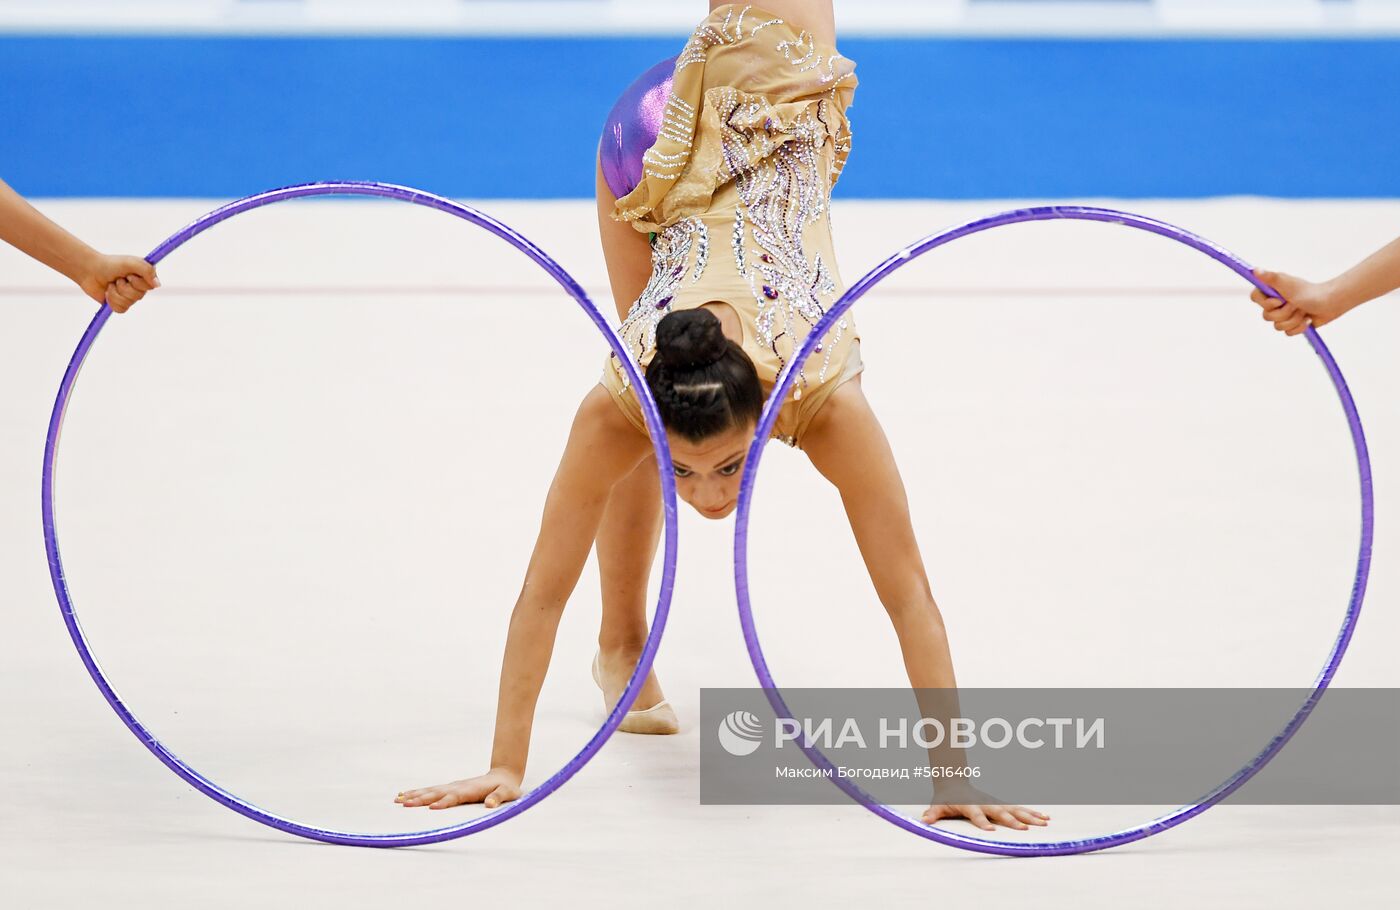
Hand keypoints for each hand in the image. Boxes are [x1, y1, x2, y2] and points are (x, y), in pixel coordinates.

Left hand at [78, 254, 159, 312]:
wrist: (90, 270)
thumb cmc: (110, 264)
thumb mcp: (131, 262)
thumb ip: (147, 270)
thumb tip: (157, 285)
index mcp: (145, 276)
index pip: (150, 287)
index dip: (138, 282)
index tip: (129, 274)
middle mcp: (139, 287)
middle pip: (139, 296)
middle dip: (124, 287)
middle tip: (118, 279)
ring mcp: (129, 297)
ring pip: (129, 303)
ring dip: (116, 293)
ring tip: (111, 284)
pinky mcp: (119, 304)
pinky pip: (121, 309)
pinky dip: (112, 300)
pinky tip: (107, 293)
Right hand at [395, 767, 522, 810]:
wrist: (502, 776)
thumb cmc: (506, 787)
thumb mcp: (508, 793)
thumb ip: (498, 797)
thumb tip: (489, 804)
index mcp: (470, 790)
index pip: (454, 797)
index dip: (444, 802)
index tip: (431, 807)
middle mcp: (458, 787)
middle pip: (437, 793)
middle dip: (421, 799)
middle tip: (404, 804)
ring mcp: (452, 786)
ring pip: (430, 791)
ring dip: (414, 795)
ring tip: (398, 800)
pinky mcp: (449, 788)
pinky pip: (431, 790)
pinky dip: (417, 792)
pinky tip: (404, 795)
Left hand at [921, 783, 1049, 831]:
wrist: (954, 781)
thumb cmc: (946, 798)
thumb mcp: (937, 805)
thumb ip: (932, 813)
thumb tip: (924, 820)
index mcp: (970, 805)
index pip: (976, 814)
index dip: (982, 821)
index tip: (990, 829)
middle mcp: (986, 803)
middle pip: (1000, 811)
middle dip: (1012, 820)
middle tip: (1023, 829)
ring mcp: (996, 802)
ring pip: (1015, 809)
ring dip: (1029, 816)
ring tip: (1043, 823)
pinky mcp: (1002, 803)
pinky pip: (1019, 808)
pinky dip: (1032, 812)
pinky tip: (1045, 818)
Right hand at [1250, 268, 1349, 335]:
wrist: (1330, 302)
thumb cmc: (1309, 291)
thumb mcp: (1287, 284)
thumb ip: (1270, 277)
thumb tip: (1255, 270)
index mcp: (1271, 291)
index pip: (1255, 299)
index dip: (1266, 303)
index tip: (1278, 299)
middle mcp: (1275, 303)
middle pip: (1267, 316)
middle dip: (1284, 312)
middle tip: (1295, 304)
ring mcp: (1283, 315)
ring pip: (1277, 326)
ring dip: (1293, 319)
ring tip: (1303, 311)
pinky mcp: (1291, 324)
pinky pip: (1287, 332)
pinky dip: (1299, 327)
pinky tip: (1307, 319)